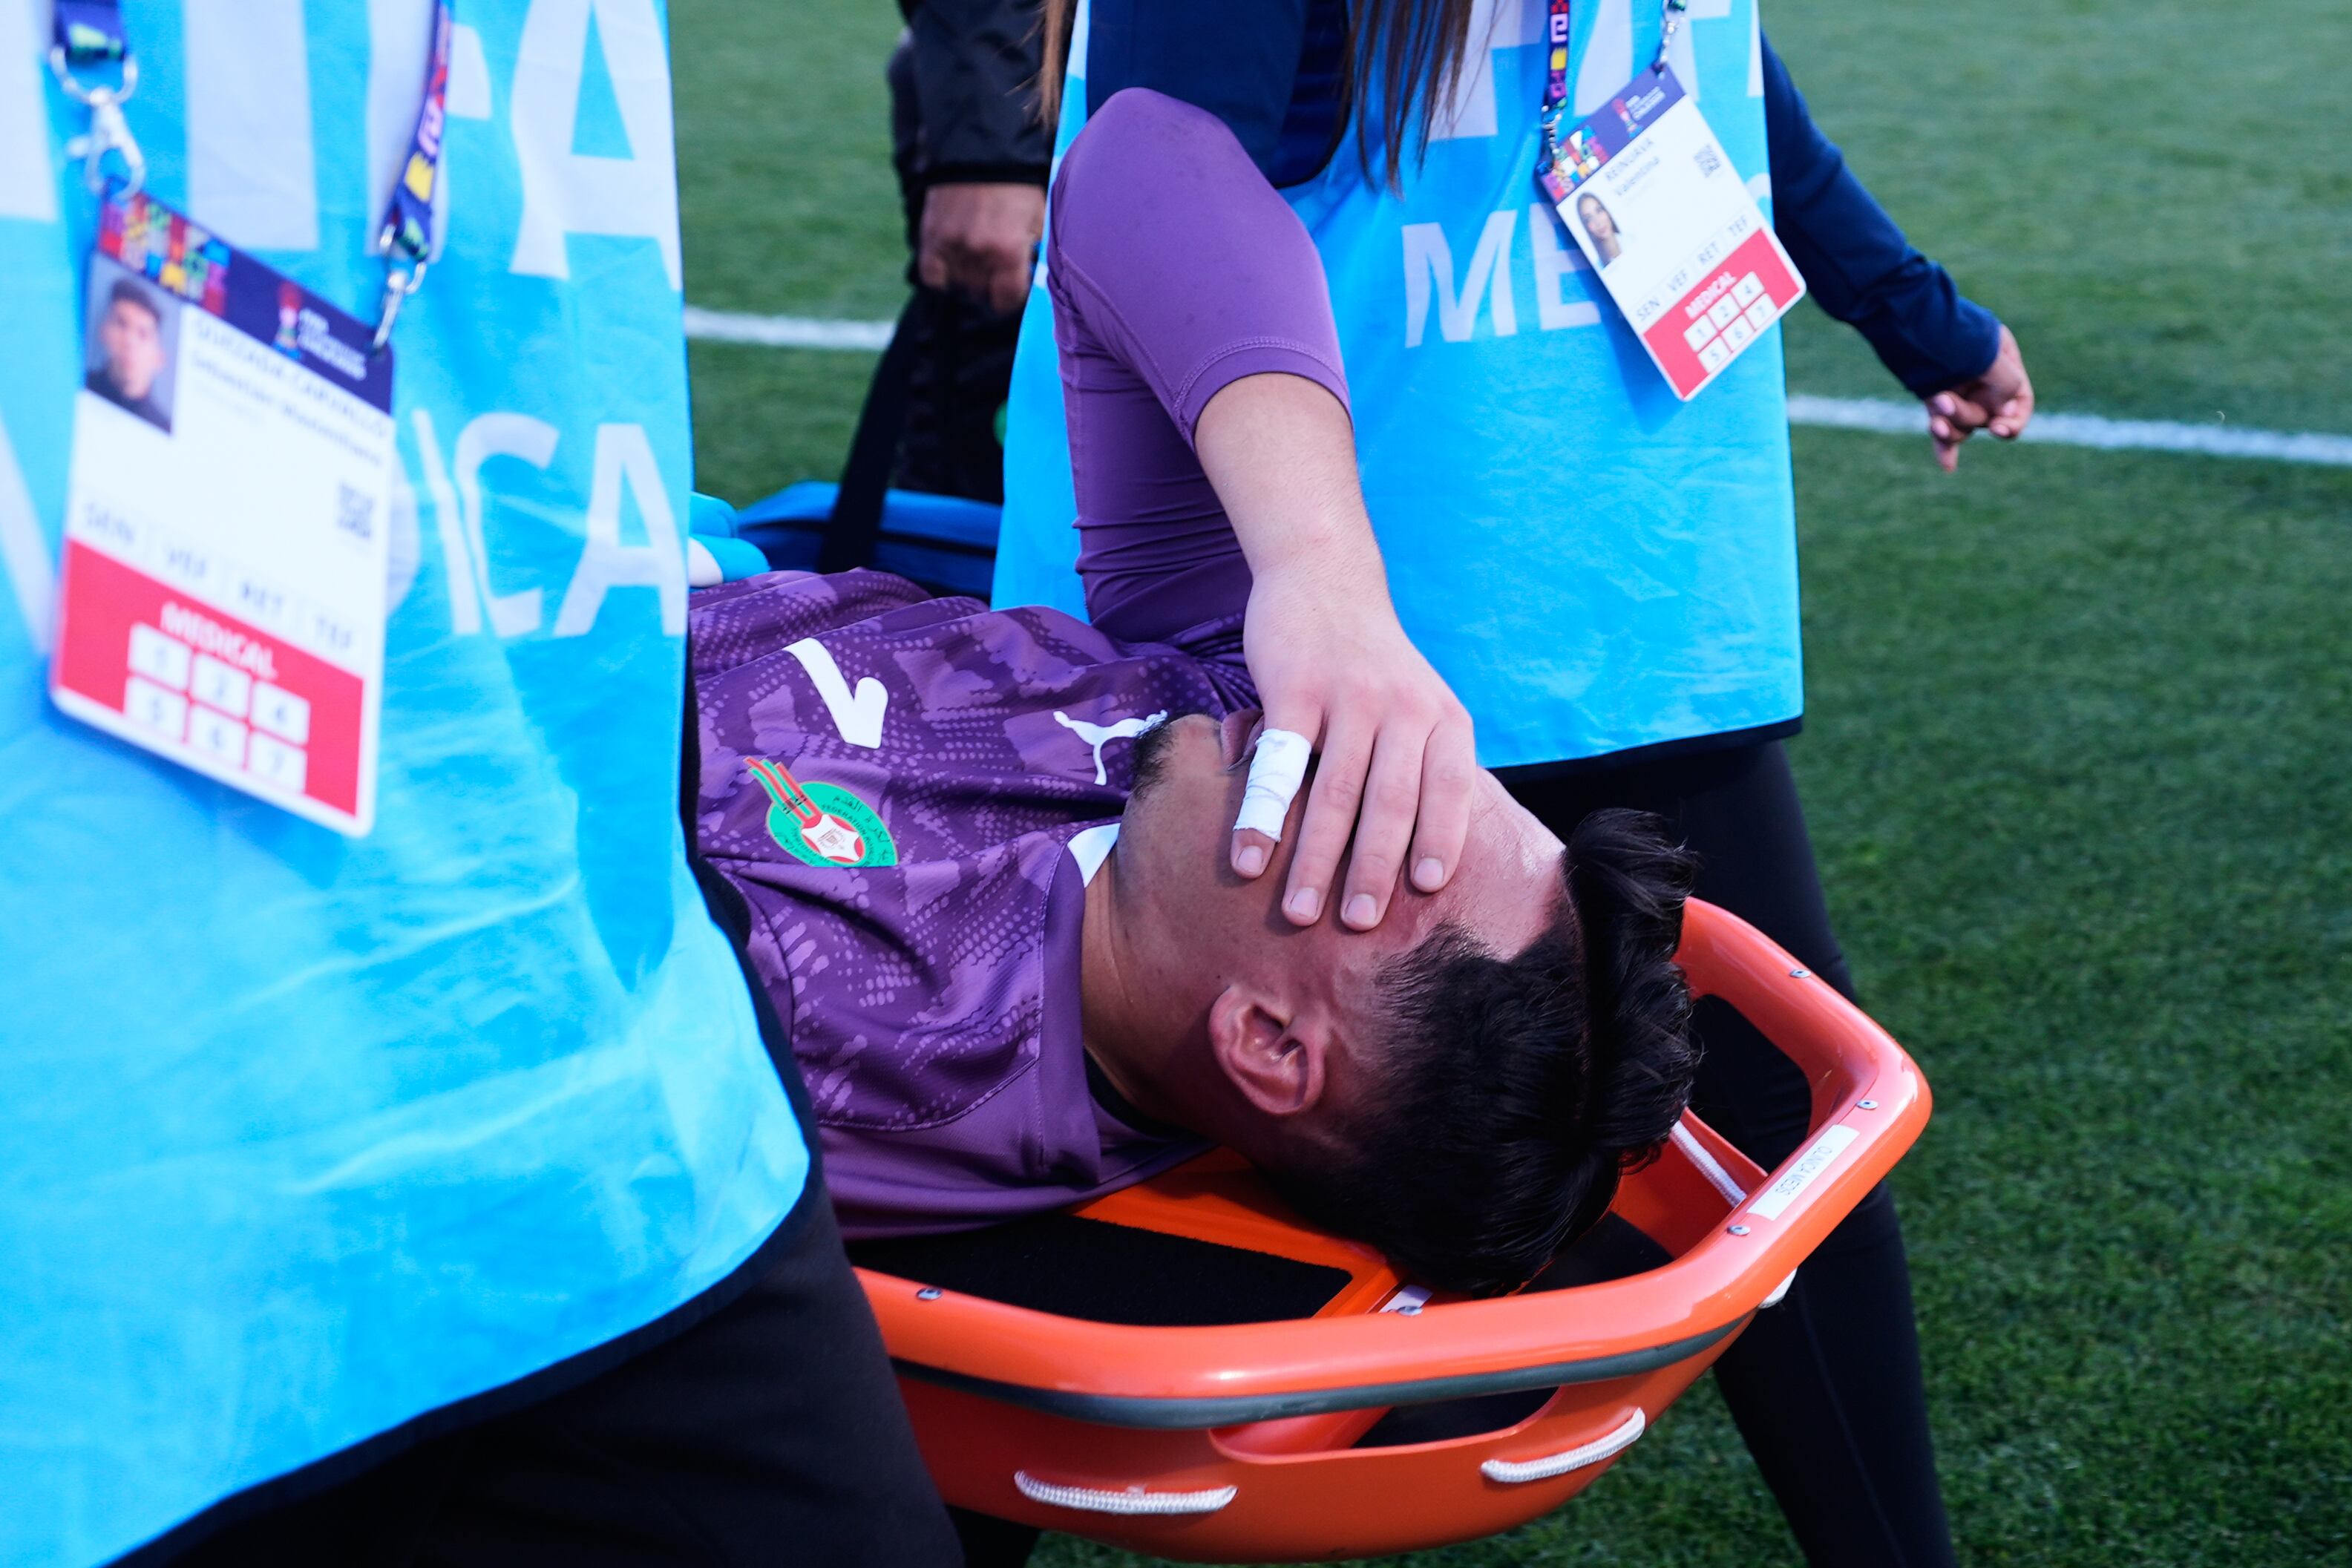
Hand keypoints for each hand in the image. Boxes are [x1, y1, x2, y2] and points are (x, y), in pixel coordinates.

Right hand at [916, 182, 1043, 314]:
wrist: (981, 149)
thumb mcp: (1036, 219)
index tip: (1009, 291)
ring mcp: (952, 245)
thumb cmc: (1016, 184)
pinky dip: (941, 276)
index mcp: (1009, 251)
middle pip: (980, 294)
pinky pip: (932, 276)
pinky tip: (951, 265)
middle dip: (989, 288)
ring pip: (957, 286)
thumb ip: (1030, 252)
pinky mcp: (931, 236)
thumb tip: (1024, 278)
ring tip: (974, 264)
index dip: (1009, 299)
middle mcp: (979, 253)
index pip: (1006, 300)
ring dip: (966, 281)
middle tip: (992, 273)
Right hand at [1238, 562, 1476, 930]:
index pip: (1452, 788)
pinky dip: (1262, 819)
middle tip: (1356, 928)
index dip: (1441, 839)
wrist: (1323, 578)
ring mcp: (1350, 697)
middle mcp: (1404, 708)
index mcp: (1442, 718)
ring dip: (1314, 861)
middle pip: (1390, 804)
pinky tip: (1248, 860)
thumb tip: (1419, 863)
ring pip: (1335, 793)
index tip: (1427, 892)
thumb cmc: (1371, 664)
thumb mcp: (1418, 704)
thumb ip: (1422, 767)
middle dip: (1372, 873)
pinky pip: (1280, 766)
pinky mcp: (1295, 688)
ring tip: (1298, 914)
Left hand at [1925, 323, 2033, 471]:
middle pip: (1987, 415)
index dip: (2014, 420)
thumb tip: (2003, 414)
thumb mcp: (1987, 355)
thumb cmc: (1949, 331)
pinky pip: (1944, 426)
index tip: (1999, 429)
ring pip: (1963, 424)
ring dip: (1950, 426)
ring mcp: (1959, 386)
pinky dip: (1945, 445)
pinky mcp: (1934, 395)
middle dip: (1966, 414)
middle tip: (1943, 401)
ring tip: (1933, 412)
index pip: (2020, 399)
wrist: (1904, 318)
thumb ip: (2005, 385)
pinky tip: (1947, 466)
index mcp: (2003, 359)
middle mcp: (1984, 375)